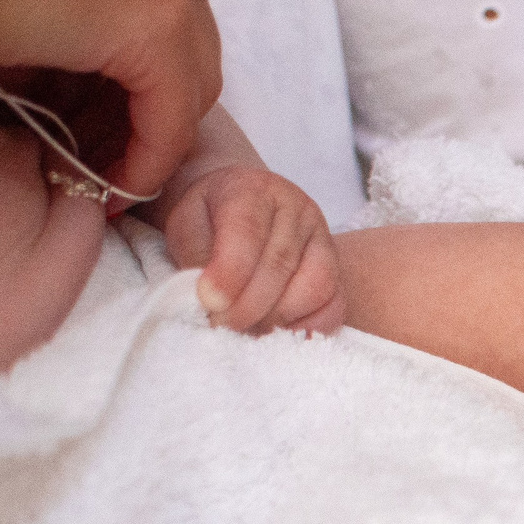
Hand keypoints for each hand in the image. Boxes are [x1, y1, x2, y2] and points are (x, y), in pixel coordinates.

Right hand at [0, 0, 218, 320]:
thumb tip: (53, 46)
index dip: (131, 57)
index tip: (98, 104)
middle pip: (183, 36)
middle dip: (146, 97)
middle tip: (104, 145)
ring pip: (187, 77)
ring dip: (146, 130)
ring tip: (102, 169)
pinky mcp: (159, 26)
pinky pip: (172, 116)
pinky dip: (147, 158)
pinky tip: (112, 185)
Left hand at [164, 166, 344, 334]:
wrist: (237, 211)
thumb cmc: (209, 220)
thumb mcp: (185, 225)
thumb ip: (194, 254)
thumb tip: (208, 297)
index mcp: (254, 190)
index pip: (248, 231)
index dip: (230, 272)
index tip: (209, 302)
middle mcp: (297, 209)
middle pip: (281, 264)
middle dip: (247, 306)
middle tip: (220, 326)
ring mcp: (324, 240)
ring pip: (315, 287)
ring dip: (277, 319)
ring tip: (246, 329)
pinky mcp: (338, 271)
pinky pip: (333, 308)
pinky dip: (305, 329)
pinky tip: (275, 333)